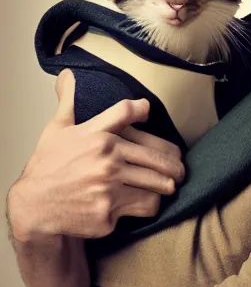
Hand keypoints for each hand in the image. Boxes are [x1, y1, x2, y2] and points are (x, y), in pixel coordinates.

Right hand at [9, 69, 185, 241]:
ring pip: (157, 184)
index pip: (127, 111)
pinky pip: (145, 206)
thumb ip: (69, 101)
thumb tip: (67, 74)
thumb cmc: (48, 166)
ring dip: (167, 185)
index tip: (148, 112)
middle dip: (175, 165)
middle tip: (180, 169)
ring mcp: (109, 187)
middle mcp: (106, 159)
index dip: (142, 109)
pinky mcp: (109, 212)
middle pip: (157, 157)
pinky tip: (150, 201)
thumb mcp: (57, 129)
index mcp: (97, 135)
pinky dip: (152, 204)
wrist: (34, 206)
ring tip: (171, 185)